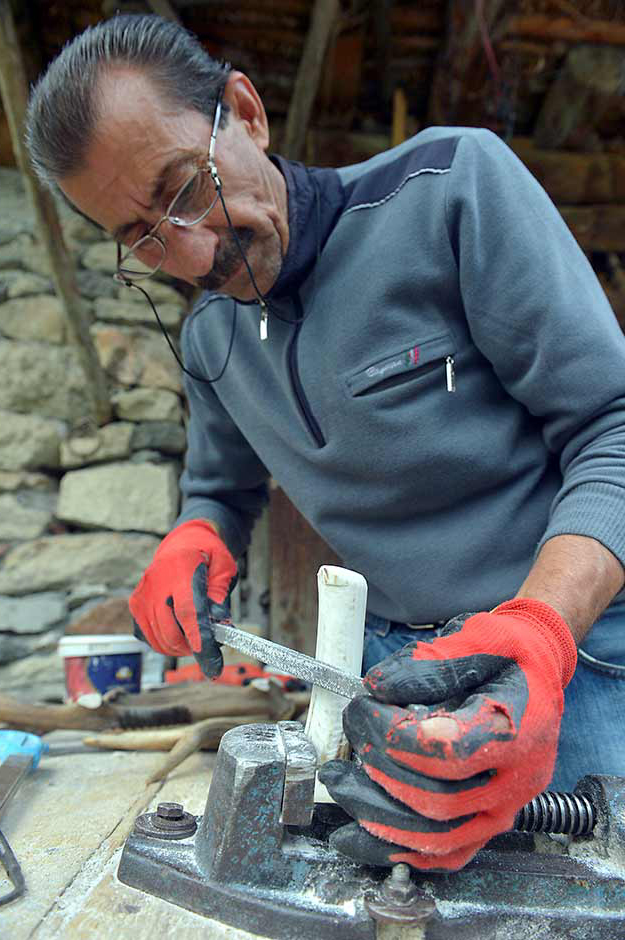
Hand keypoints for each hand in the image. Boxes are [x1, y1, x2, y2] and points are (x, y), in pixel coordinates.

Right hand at [129, 520, 236, 676]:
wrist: (185, 542)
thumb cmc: (208, 556)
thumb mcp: (224, 570)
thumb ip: (221, 598)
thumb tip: (221, 628)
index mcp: (182, 568)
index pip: (189, 611)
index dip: (200, 639)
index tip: (212, 662)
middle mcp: (157, 581)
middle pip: (171, 631)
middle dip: (194, 648)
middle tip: (210, 649)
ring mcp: (143, 593)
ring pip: (159, 638)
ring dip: (179, 648)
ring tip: (196, 640)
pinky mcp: (135, 604)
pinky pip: (147, 635)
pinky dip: (163, 642)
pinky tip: (177, 633)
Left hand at [319, 598, 576, 870]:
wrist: (537, 670)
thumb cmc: (507, 652)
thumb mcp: (476, 638)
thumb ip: (428, 662)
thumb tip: (377, 687)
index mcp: (520, 733)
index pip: (452, 753)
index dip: (399, 738)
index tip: (364, 711)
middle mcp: (518, 781)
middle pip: (440, 801)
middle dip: (381, 772)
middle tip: (351, 737)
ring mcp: (506, 809)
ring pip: (439, 837)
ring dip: (379, 818)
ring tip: (340, 785)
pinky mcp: (491, 822)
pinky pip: (448, 853)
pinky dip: (402, 851)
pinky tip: (362, 836)